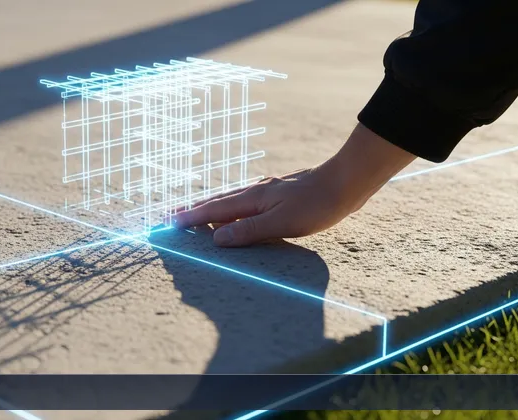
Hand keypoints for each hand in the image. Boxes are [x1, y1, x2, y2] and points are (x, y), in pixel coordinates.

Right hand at [171, 123, 416, 246]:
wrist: (347, 182)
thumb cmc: (318, 205)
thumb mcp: (283, 223)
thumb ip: (249, 231)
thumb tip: (217, 237)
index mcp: (253, 199)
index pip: (214, 210)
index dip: (191, 218)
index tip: (170, 224)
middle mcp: (256, 192)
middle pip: (218, 202)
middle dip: (194, 210)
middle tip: (173, 217)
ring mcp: (267, 191)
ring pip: (231, 200)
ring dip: (210, 208)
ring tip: (195, 214)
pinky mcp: (278, 194)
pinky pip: (245, 202)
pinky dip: (230, 208)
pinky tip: (236, 211)